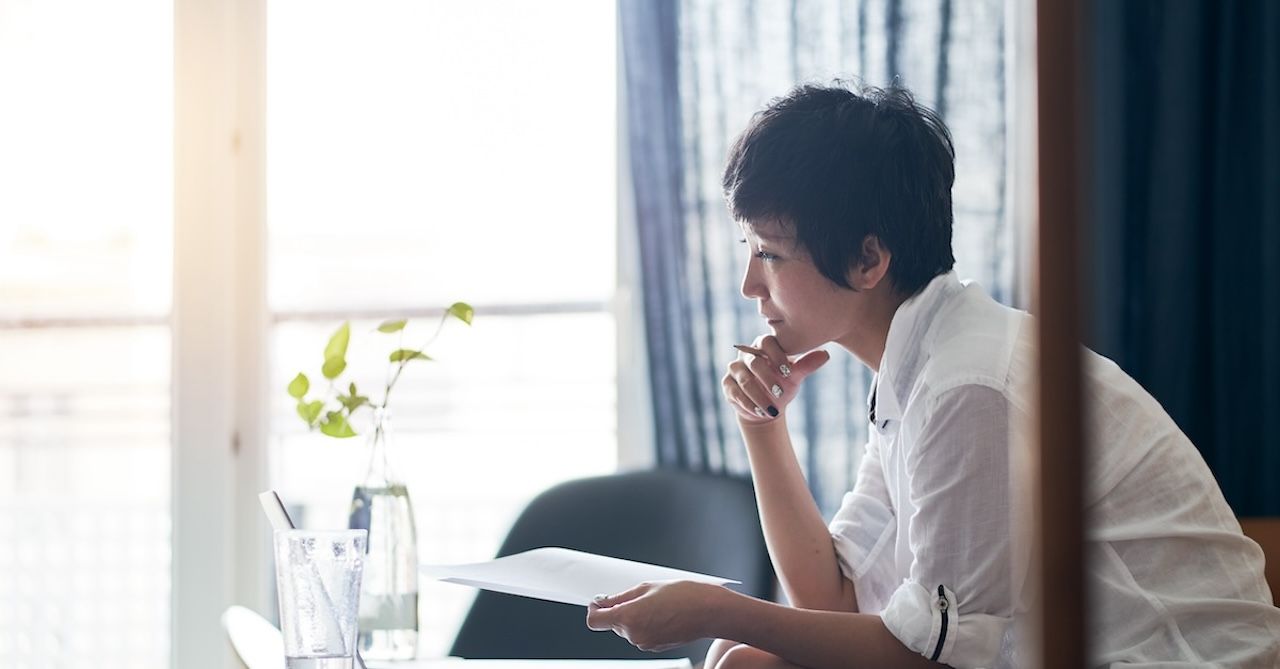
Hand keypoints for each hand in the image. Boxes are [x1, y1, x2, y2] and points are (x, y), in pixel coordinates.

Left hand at [584, 580, 721, 651]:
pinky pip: (640, 633)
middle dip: (619, 609)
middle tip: (636, 595)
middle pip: (612, 623)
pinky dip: (644, 623)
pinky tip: (660, 613)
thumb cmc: (685, 596)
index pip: (594, 620)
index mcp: (629, 618)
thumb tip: (605, 601)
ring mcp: (644, 643)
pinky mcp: (655, 646)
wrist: (710, 612)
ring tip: (654, 603)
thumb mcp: (648, 587)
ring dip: (633, 616)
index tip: (599, 601)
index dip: (594, 609)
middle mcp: (634, 635)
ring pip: (627, 628)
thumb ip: (621, 596)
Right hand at [721, 335, 829, 424]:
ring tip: (772, 409)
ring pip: (745, 381)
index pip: (766, 342)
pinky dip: (749, 404)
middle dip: (768, 379)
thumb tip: (825, 354)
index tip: (788, 372)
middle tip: (780, 393)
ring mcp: (734, 369)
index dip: (776, 356)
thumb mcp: (795, 376)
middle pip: (754, 363)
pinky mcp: (727, 384)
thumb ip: (806, 365)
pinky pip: (736, 393)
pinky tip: (760, 412)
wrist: (768, 406)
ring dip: (759, 397)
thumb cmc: (782, 384)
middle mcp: (746, 355)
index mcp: (763, 346)